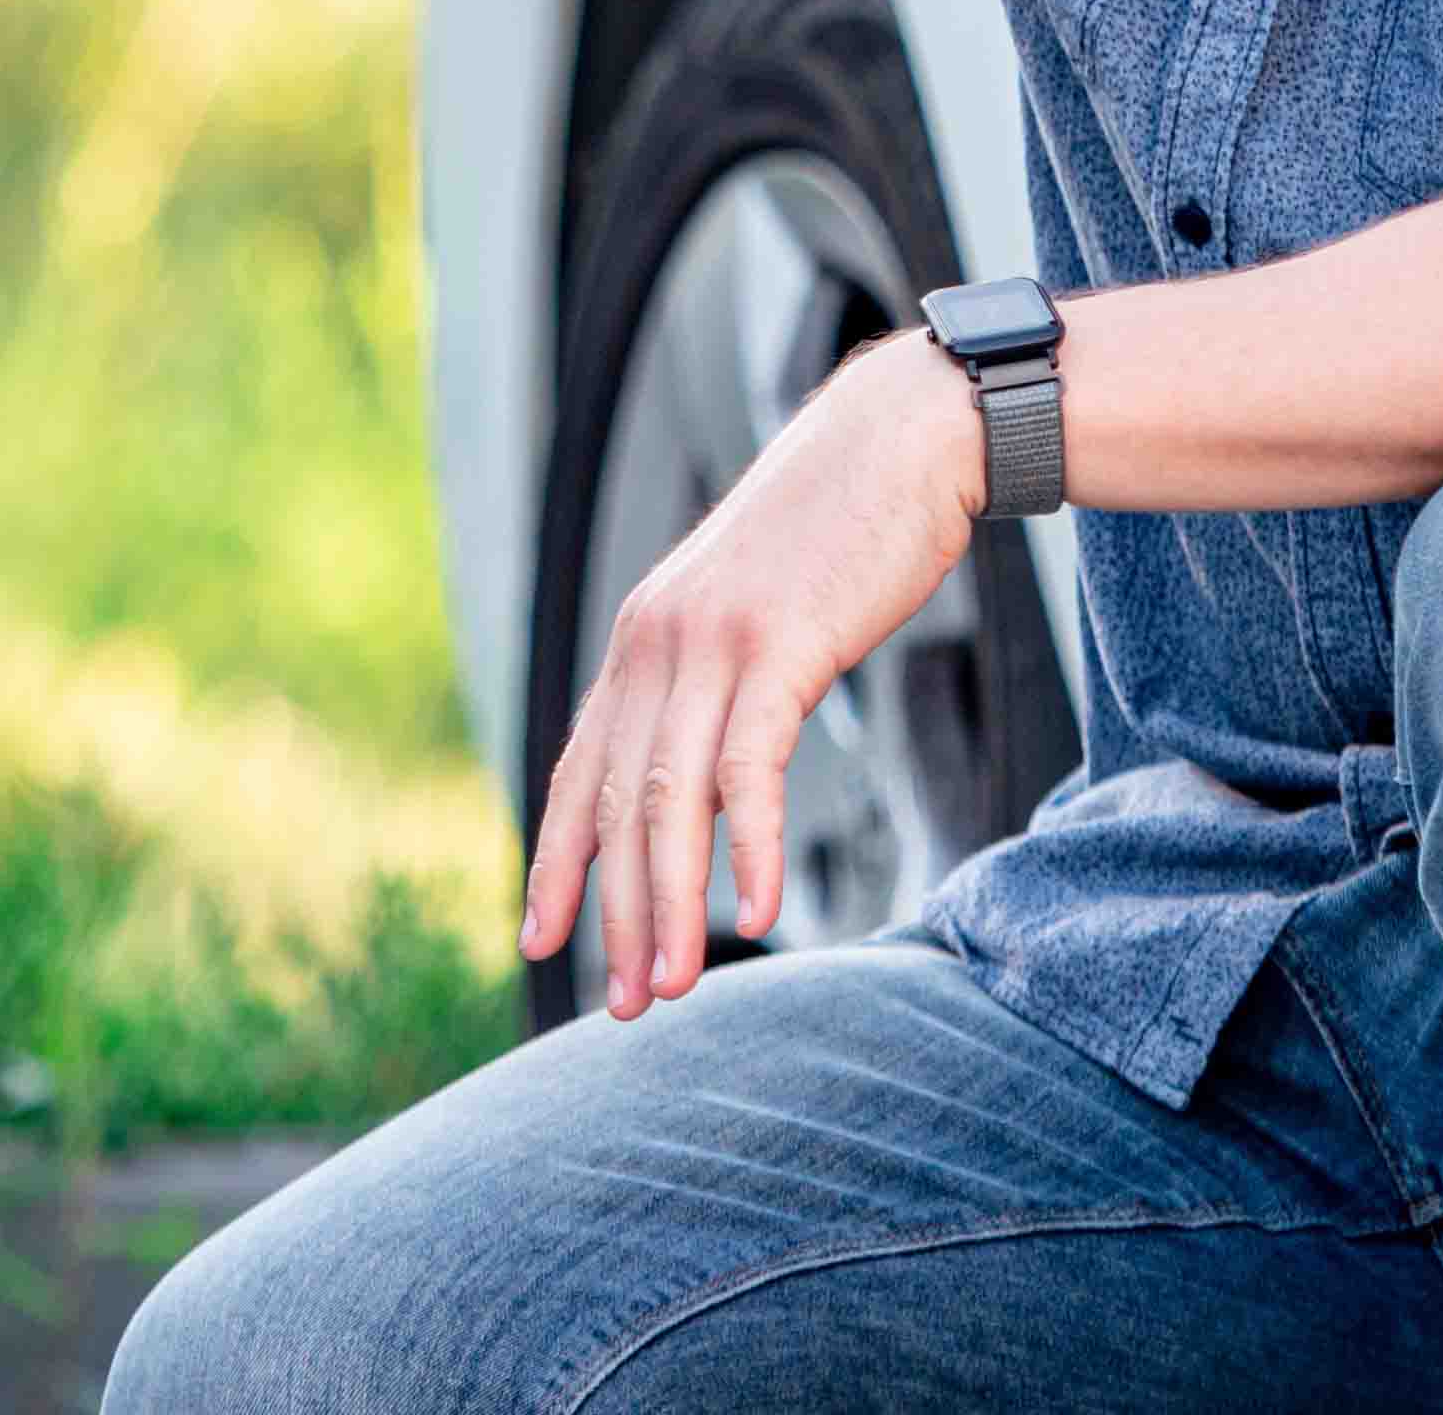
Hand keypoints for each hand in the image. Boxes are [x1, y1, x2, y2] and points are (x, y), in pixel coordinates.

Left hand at [518, 332, 986, 1018]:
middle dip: (616, 912)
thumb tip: (701, 755)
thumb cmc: (838, 531)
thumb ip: (714, 673)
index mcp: (643, 639)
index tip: (539, 941)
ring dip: (670, 905)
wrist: (903, 438)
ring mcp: (713, 643)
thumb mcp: (751, 605)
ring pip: (668, 799)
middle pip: (616, 803)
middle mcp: (656, 642)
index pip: (578, 770)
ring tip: (675, 986)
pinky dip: (745, 849)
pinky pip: (749, 769)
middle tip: (627, 1003)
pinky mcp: (779, 646)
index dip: (558, 861)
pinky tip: (755, 914)